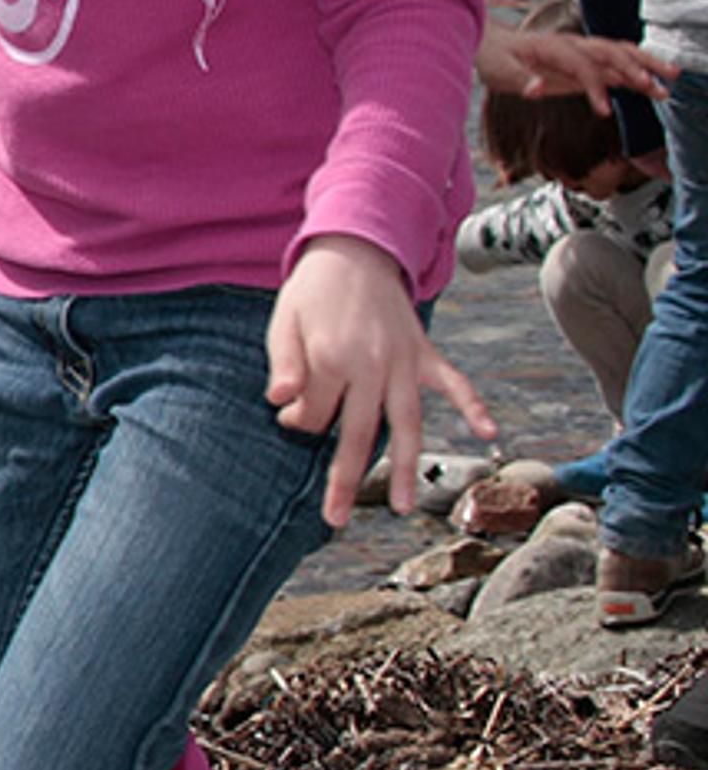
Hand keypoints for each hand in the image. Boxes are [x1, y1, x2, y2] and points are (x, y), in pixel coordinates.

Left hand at [266, 235, 496, 530]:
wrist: (354, 248)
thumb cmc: (312, 292)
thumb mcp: (283, 322)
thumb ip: (283, 365)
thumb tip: (280, 405)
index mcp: (332, 359)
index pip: (315, 416)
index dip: (297, 421)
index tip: (291, 412)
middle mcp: (372, 365)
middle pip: (359, 433)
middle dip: (344, 479)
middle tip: (334, 520)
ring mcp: (403, 361)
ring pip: (407, 422)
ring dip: (403, 465)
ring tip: (400, 506)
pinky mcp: (424, 351)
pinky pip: (454, 383)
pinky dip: (473, 405)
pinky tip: (488, 433)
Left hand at [477, 23, 671, 111]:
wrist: (493, 44)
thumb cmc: (495, 58)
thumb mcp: (499, 71)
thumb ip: (520, 80)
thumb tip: (537, 90)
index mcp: (554, 48)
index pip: (582, 66)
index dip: (595, 87)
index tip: (604, 112)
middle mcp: (574, 46)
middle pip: (612, 53)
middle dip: (635, 69)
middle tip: (656, 87)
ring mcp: (582, 52)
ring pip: (621, 54)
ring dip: (646, 65)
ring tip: (670, 80)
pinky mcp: (586, 62)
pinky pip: (616, 64)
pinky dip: (637, 71)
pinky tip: (655, 84)